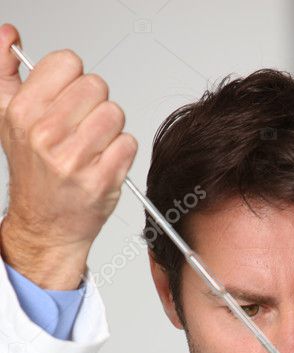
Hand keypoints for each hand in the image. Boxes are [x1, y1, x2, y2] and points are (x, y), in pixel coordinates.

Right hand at [0, 23, 137, 286]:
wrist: (46, 225)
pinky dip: (121, 153)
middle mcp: (46, 134)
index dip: (73, 81)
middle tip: (82, 129)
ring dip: (110, 130)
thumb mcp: (8, 117)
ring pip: (115, 114)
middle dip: (93, 105)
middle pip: (97, 86)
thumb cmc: (34, 172)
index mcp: (23, 112)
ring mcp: (74, 159)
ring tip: (92, 147)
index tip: (67, 101)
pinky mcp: (101, 181)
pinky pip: (128, 144)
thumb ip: (5, 70)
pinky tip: (102, 164)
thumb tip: (10, 35)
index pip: (68, 63)